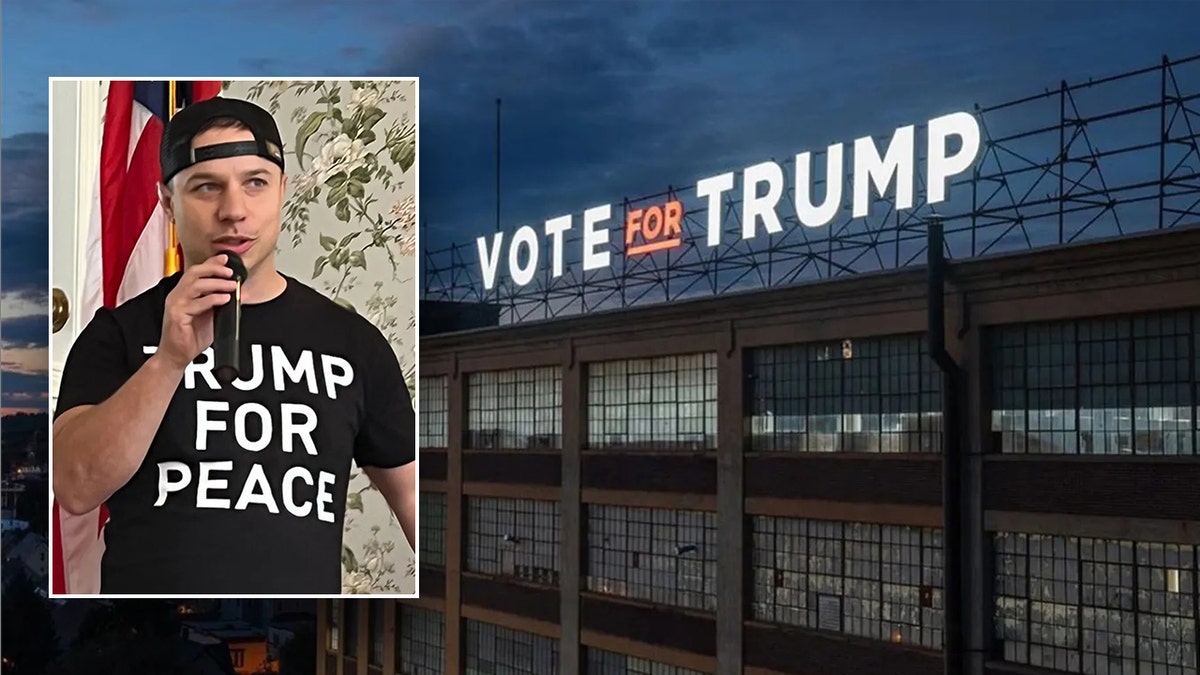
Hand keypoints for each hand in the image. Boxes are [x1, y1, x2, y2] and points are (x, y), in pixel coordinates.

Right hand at [157, 255, 237, 369]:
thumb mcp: (209, 315)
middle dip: (214, 269)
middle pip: (194, 273)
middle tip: (230, 271)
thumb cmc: (191, 337)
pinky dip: (212, 299)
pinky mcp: (177, 316)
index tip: (226, 259)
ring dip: (216, 283)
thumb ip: (218, 303)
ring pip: (195, 285)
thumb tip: (236, 293)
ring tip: (231, 285)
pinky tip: (224, 299)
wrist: (177, 356)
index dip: (211, 263)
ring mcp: (175, 305)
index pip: (197, 271)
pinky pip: (196, 304)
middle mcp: (177, 295)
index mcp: (184, 293)